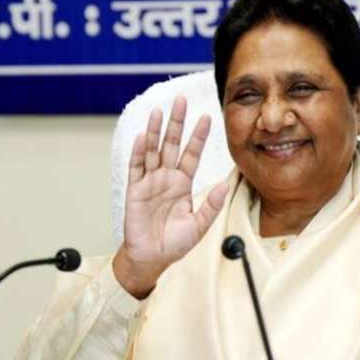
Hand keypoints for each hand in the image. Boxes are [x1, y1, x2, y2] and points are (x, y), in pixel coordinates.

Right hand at [113, 95, 228, 298]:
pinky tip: (144, 136)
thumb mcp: (199, 225)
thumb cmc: (175, 243)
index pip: (192, 154)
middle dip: (177, 123)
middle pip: (172, 144)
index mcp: (183, 184)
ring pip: (153, 150)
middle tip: (181, 100)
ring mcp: (150, 182)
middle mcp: (166, 178)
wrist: (152, 258)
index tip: (208, 117)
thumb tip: (224, 185)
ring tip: (160, 110)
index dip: (198, 136)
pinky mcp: (135, 190)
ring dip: (156, 130)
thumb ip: (211, 205)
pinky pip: (137, 167)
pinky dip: (139, 152)